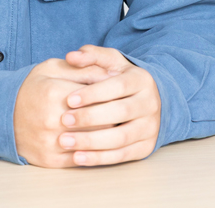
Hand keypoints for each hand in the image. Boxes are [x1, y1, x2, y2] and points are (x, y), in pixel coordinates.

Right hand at [13, 57, 117, 166]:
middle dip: (114, 116)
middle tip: (125, 112)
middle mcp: (52, 120)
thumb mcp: (53, 68)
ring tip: (117, 127)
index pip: (97, 96)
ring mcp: (51, 142)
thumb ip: (83, 69)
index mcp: (54, 93)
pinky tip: (102, 143)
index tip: (123, 94)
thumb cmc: (33, 88)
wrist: (4, 116)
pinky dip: (95, 152)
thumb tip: (113, 74)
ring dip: (108, 136)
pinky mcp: (51, 160)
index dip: (114, 95)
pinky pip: (81, 159)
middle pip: (98, 121)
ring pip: (93, 142)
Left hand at [58, 44, 160, 165]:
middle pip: (121, 113)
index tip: (69, 99)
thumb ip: (91, 56)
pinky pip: (122, 156)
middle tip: (64, 120)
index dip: (93, 93)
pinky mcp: (145, 148)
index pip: (118, 86)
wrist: (148, 100)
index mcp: (142, 80)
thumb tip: (70, 56)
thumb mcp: (110, 62)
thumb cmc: (120, 79)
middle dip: (90, 118)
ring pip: (121, 137)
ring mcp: (150, 127)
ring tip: (65, 141)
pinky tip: (77, 157)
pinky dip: (99, 158)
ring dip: (91, 141)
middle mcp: (150, 104)